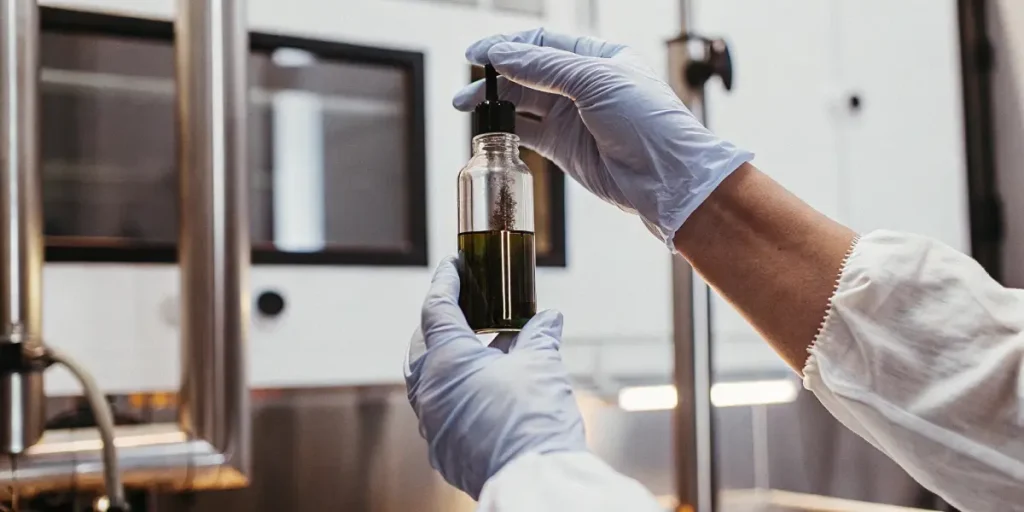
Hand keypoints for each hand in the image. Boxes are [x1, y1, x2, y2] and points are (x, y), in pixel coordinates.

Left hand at [404, 257, 586, 498]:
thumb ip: (538, 336)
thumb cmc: (534, 418)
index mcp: (446, 361)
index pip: (436, 309)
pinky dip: (458, 392)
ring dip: (451, 360)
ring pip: (431, 380)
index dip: (446, 282)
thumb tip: (548, 318)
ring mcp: (433, 423)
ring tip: (485, 349)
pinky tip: (485, 390)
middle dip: (440, 323)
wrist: (534, 481)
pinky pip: (443, 410)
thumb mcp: (542, 366)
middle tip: (464, 308)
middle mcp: (430, 390)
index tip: (453, 265)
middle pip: (424, 345)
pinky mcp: (444, 449)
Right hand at [454, 28, 752, 245]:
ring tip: (466, 107)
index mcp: (598, 57)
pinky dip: (505, 129)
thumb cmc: (648, 123)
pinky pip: (528, 133)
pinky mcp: (566, 148)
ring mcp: (573, 118)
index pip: (542, 44)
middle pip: (527, 73)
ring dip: (494, 104)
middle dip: (494, 78)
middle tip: (466, 89)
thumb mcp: (596, 81)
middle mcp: (584, 85)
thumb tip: (502, 55)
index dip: (507, 47)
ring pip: (523, 103)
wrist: (667, 179)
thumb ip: (546, 67)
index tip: (477, 55)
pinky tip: (487, 128)